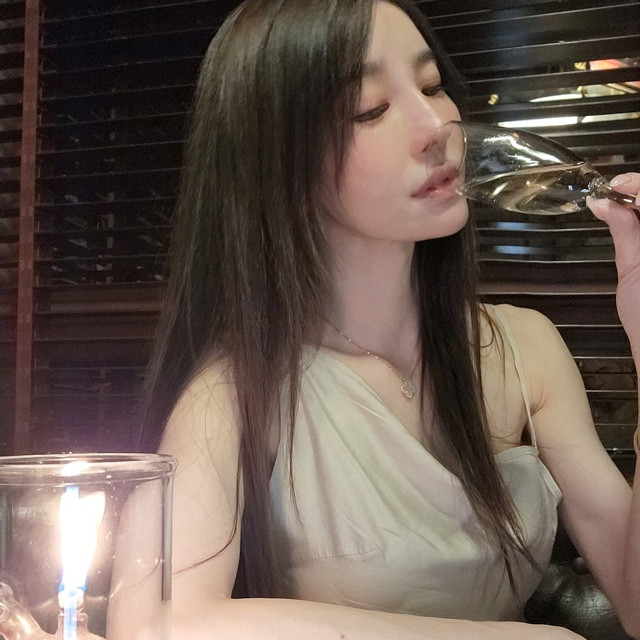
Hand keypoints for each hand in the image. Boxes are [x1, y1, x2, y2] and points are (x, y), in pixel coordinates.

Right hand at [587, 173, 639, 352]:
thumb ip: (624, 228)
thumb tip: (605, 202)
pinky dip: (639, 219)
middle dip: (637, 191)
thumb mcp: (632, 266)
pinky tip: (630, 220)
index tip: (614, 186)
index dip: (636, 183)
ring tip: (617, 207)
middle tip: (612, 195)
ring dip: (638, 205)